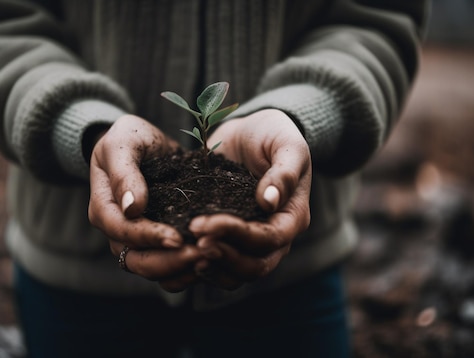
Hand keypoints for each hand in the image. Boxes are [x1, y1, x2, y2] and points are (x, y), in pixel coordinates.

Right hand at [88, 114, 201, 291]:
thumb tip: (132, 208)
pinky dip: (188, 270)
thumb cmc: (129, 138)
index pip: (122, 232)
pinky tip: (211, 261)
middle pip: (137, 261)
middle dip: (170, 262)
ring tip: (211, 259)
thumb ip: (124, 172)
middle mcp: (118, 232)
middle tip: (202, 254)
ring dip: (182, 269)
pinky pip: (169, 267)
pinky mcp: (158, 242)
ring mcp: (138, 241)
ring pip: (154, 270)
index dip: (149, 238)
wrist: (141, 142)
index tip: (177, 238)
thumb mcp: (123, 144)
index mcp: (104, 209)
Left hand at [189, 109, 311, 289]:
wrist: (252, 133)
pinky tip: (181, 253)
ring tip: (186, 252)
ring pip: (237, 273)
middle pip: (255, 266)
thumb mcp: (287, 144)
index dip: (238, 236)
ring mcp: (251, 241)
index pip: (270, 239)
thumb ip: (284, 172)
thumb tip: (269, 202)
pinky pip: (220, 265)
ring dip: (212, 267)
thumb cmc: (274, 135)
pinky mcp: (230, 239)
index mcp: (292, 216)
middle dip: (223, 256)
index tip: (205, 224)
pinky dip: (203, 265)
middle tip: (193, 241)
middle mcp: (274, 236)